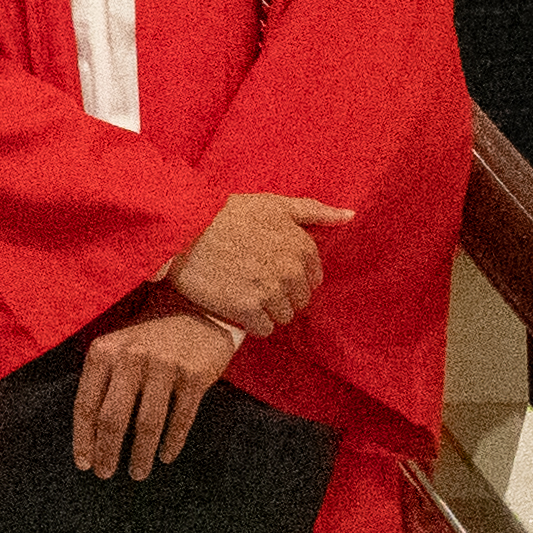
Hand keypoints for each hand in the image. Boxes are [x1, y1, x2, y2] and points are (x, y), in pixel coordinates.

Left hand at [77, 299, 240, 477]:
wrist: (200, 310)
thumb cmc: (151, 338)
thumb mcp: (118, 348)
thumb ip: (103, 380)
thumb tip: (91, 432)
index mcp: (103, 352)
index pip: (86, 404)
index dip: (83, 438)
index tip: (84, 464)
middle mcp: (130, 358)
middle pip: (112, 418)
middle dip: (107, 451)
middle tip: (105, 474)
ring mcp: (164, 366)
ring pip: (146, 423)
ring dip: (141, 454)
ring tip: (137, 473)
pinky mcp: (194, 375)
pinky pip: (181, 418)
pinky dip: (173, 441)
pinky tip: (166, 456)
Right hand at [168, 192, 351, 337]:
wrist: (181, 230)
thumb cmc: (224, 214)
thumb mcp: (272, 204)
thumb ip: (314, 211)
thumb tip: (350, 216)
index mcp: (302, 246)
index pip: (312, 279)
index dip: (290, 277)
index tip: (268, 270)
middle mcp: (291, 270)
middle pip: (299, 300)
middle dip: (280, 295)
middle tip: (253, 282)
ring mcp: (270, 291)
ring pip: (283, 316)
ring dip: (266, 311)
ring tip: (243, 294)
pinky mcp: (247, 308)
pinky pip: (263, 328)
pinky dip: (251, 322)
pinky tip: (236, 307)